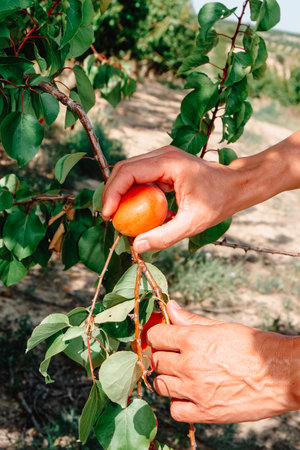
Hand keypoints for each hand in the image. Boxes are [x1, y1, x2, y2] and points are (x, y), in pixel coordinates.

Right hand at [102, 146, 240, 252]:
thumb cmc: (219, 201)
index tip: (109, 215)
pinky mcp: (164, 166)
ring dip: (121, 193)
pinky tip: (140, 212)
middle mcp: (162, 155)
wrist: (235, 185)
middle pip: (124, 169)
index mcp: (169, 163)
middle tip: (109, 218)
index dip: (113, 192)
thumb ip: (165, 236)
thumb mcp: (193, 223)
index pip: (128, 172)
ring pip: (130, 172)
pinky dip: (134, 194)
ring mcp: (162, 159)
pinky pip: (141, 178)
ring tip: (120, 216)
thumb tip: (138, 246)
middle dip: (111, 193)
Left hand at [147, 301, 299, 422]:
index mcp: (193, 340)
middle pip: (156, 360)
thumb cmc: (255, 346)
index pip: (156, 336)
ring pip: (160, 385)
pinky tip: (188, 395)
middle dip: (163, 355)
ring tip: (180, 374)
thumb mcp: (221, 327)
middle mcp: (190, 365)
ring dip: (167, 378)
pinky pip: (175, 410)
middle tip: (175, 354)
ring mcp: (196, 391)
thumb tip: (171, 307)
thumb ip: (191, 320)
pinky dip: (178, 403)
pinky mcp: (206, 413)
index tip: (163, 336)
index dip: (158, 334)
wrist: (282, 374)